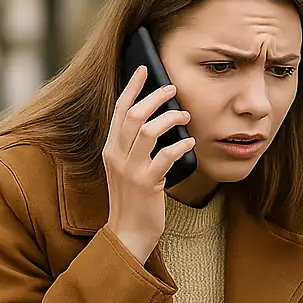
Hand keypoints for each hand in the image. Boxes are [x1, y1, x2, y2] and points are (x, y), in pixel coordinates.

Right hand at [101, 65, 194, 262]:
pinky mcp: (146, 184)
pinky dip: (180, 146)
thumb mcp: (130, 170)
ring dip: (169, 119)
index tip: (144, 69)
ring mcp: (130, 170)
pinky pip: (164, 157)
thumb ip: (137, 148)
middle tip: (173, 89)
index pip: (118, 111)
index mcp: (111, 149)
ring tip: (186, 117)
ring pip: (146, 130)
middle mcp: (116, 156)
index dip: (131, 88)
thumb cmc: (135, 201)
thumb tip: (160, 123)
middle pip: (133, 115)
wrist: (128, 234)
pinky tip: (191, 144)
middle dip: (154, 97)